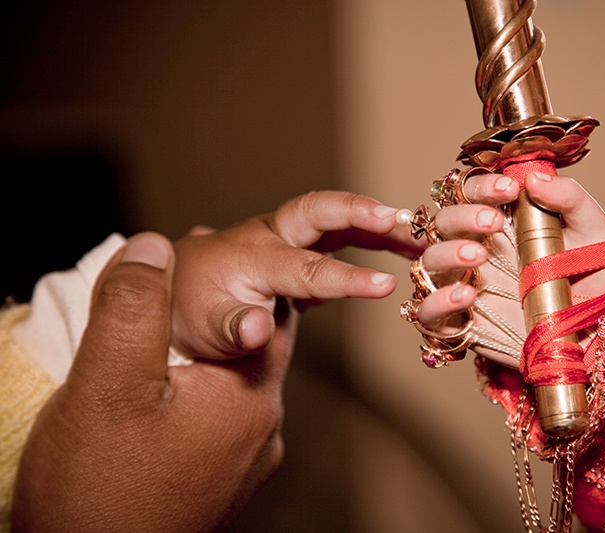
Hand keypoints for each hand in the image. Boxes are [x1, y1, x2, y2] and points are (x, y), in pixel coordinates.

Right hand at [13, 233, 284, 531]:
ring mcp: (246, 462)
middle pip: (257, 345)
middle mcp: (262, 429)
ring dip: (212, 352)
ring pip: (238, 381)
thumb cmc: (97, 490)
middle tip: (181, 286)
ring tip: (167, 335)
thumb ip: (133, 310)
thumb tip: (154, 246)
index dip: (243, 274)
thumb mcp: (105, 385)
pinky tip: (164, 393)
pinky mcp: (223, 482)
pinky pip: (222, 417)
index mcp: (248, 396)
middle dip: (225, 309)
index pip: (271, 311)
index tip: (208, 250)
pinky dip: (202, 391)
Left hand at [170, 190, 423, 359]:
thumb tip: (255, 329)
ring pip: (333, 221)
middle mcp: (268, 236)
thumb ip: (231, 328)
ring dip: (375, 226)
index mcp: (250, 256)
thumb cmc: (191, 313)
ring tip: (419, 242)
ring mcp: (282, 238)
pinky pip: (334, 236)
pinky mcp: (294, 248)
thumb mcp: (204, 328)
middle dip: (363, 214)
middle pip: (319, 212)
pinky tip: (395, 256)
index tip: (387, 287)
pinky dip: (366, 238)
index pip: (306, 268)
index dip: (347, 278)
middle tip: (406, 225)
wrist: (176, 294)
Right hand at [411, 171, 604, 367]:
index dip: (482, 186)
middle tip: (493, 223)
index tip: (509, 188)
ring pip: (429, 262)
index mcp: (504, 222)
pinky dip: (438, 302)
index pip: (473, 193)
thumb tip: (534, 177)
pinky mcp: (465, 324)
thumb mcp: (595, 231)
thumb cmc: (599, 277)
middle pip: (443, 222)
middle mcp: (478, 249)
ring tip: (477, 256)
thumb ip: (569, 198)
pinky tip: (466, 296)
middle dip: (462, 216)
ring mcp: (467, 286)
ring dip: (446, 254)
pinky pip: (428, 313)